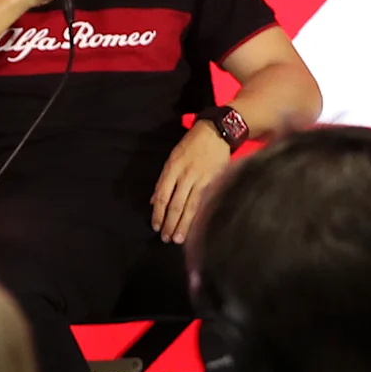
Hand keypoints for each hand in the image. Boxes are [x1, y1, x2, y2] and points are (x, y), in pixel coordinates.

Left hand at [151, 123, 232, 243]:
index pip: (162, 196)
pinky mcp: (215, 182)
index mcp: (172, 169)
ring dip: (183, 224)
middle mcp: (185, 176)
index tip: (156, 226)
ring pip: (191, 207)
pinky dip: (200, 216)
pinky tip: (198, 227)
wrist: (216, 133)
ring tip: (178, 239)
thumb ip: (163, 180)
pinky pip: (205, 203)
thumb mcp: (173, 157)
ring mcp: (202, 180)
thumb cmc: (191, 145)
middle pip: (175, 204)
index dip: (158, 213)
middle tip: (166, 239)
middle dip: (170, 223)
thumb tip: (153, 200)